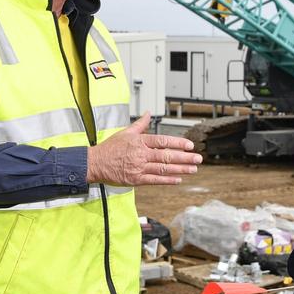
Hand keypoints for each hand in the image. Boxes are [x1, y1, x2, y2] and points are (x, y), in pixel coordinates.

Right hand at [86, 112, 201, 185]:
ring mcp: (139, 167)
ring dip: (180, 169)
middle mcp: (141, 154)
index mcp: (139, 141)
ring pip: (163, 169)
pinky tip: (178, 179)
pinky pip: (154, 180)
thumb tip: (148, 113)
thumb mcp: (125, 132)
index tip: (190, 145)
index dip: (178, 143)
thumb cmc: (110, 148)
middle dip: (185, 158)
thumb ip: (139, 124)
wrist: (95, 163)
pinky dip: (167, 180)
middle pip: (166, 156)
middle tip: (198, 158)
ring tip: (193, 169)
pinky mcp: (136, 180)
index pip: (162, 141)